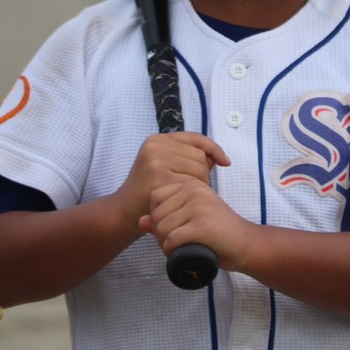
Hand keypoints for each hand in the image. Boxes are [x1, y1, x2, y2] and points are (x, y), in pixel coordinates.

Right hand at [115, 132, 229, 244]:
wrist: (124, 212)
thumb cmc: (148, 191)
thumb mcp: (165, 166)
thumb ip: (188, 158)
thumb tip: (216, 156)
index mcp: (157, 139)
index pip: (195, 138)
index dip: (213, 148)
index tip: (225, 162)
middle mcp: (155, 146)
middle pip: (200, 155)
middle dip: (203, 174)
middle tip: (189, 190)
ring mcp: (156, 161)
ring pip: (199, 169)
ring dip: (199, 185)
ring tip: (184, 196)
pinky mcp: (159, 178)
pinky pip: (191, 184)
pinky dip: (191, 195)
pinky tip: (182, 203)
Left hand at [139, 177, 257, 274]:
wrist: (247, 244)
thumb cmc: (218, 233)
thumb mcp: (191, 219)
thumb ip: (167, 218)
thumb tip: (141, 222)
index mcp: (191, 184)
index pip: (155, 197)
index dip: (156, 217)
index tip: (169, 229)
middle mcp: (194, 190)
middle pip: (156, 214)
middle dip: (158, 233)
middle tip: (172, 244)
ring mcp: (198, 206)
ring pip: (162, 227)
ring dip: (163, 244)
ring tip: (176, 249)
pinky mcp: (202, 225)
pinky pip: (172, 239)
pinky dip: (171, 251)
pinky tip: (179, 254)